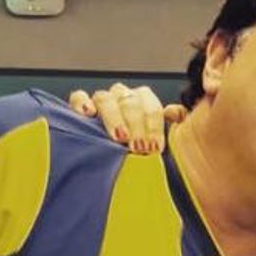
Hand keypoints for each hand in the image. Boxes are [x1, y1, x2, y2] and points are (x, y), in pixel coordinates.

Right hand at [67, 84, 184, 153]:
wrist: (114, 159)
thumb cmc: (140, 148)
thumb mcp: (159, 138)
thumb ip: (174, 121)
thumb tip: (176, 113)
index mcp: (144, 100)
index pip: (151, 106)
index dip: (154, 126)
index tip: (155, 147)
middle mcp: (124, 97)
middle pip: (129, 102)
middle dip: (136, 125)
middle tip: (139, 147)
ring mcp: (102, 100)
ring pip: (106, 98)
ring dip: (114, 118)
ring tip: (119, 137)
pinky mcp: (81, 105)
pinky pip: (79, 97)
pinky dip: (82, 103)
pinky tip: (88, 114)